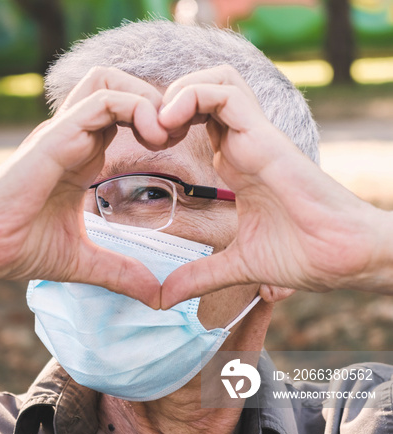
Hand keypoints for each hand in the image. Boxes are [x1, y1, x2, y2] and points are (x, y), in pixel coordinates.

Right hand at [0, 67, 170, 307]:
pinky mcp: (54, 138)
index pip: (121, 114)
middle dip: (154, 100)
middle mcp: (71, 137)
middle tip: (173, 135)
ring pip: (108, 81)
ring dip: (145, 99)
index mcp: (79, 156)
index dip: (154, 121)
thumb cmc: (18, 248)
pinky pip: (100, 101)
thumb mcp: (82, 260)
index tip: (175, 148)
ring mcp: (61, 134)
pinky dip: (134, 108)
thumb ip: (121, 272)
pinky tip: (151, 138)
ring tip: (163, 135)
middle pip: (116, 85)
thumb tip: (156, 296)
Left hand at [157, 65, 389, 308]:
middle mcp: (243, 142)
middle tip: (147, 132)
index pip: (198, 118)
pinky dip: (192, 96)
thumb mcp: (237, 265)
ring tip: (159, 124)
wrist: (346, 257)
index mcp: (235, 162)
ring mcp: (255, 135)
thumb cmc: (304, 254)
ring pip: (216, 79)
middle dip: (166, 98)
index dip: (166, 122)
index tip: (146, 149)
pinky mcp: (265, 136)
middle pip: (204, 87)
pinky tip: (171, 122)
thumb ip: (199, 275)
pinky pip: (226, 93)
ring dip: (178, 92)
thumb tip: (164, 297)